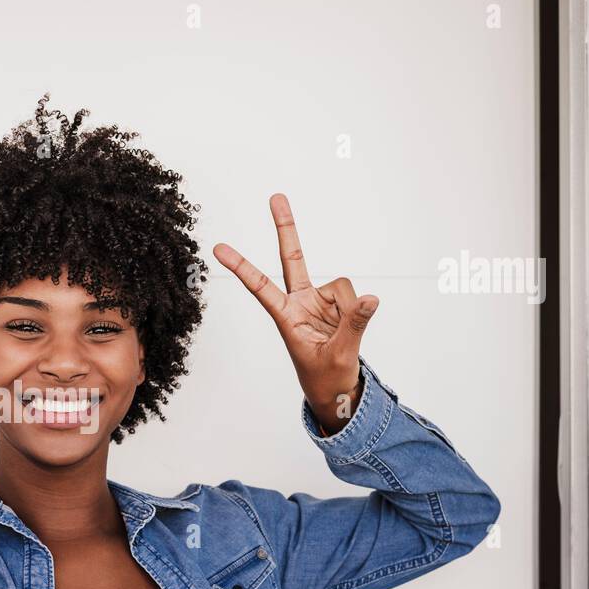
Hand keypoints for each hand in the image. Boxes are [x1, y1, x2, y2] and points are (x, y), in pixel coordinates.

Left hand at [214, 194, 378, 431]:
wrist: (336, 391)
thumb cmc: (325, 378)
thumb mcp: (339, 355)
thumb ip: (354, 325)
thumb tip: (370, 297)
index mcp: (286, 317)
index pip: (260, 287)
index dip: (241, 267)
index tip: (218, 248)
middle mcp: (300, 303)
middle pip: (293, 259)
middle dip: (287, 228)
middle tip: (276, 196)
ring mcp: (319, 301)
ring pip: (341, 287)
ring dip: (348, 310)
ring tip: (341, 337)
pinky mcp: (338, 303)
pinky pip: (354, 297)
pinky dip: (358, 311)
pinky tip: (349, 329)